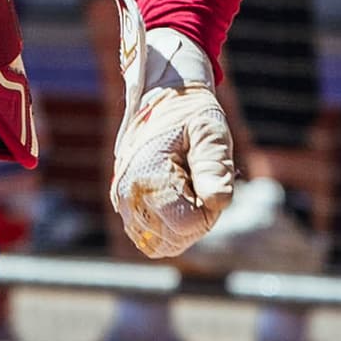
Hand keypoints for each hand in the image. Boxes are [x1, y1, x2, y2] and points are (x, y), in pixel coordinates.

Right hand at [106, 0, 234, 261]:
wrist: (161, 97)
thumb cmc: (190, 112)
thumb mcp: (209, 129)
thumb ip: (214, 164)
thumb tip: (218, 202)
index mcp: (147, 175)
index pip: (186, 225)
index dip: (209, 210)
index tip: (210, 180)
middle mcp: (127, 194)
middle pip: (174, 238)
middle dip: (197, 218)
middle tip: (200, 182)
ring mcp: (122, 203)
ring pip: (162, 244)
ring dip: (183, 224)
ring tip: (188, 187)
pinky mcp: (123, 206)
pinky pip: (150, 239)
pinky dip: (169, 227)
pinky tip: (178, 198)